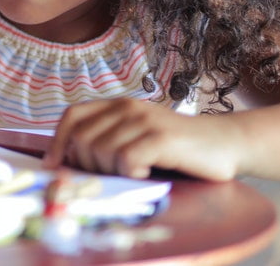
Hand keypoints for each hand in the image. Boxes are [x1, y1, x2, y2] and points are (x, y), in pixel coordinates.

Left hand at [43, 98, 240, 180]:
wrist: (225, 144)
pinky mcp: (161, 137)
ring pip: (101, 152)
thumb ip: (107, 141)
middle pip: (82, 140)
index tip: (54, 166)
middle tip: (113, 175)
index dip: (57, 142)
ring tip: (136, 172)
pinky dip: (132, 173)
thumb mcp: (136, 137)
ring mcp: (144, 120)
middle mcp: (127, 107)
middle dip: (88, 166)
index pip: (72, 116)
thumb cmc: (177, 149)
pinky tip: (147, 172)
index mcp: (117, 105)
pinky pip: (126, 160)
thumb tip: (66, 163)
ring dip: (113, 172)